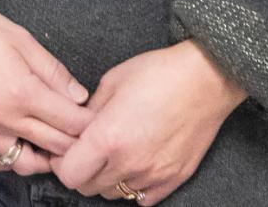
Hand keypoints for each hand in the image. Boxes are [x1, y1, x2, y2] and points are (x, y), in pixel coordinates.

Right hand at [0, 0, 94, 174]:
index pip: (71, 123)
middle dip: (76, 144)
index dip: (91, 123)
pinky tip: (12, 145)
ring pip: (23, 163)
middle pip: (55, 146)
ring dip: (43, 159)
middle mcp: (4, 117)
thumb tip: (79, 95)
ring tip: (50, 144)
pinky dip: (3, 160)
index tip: (99, 120)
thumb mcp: (20, 38)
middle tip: (84, 135)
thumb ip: (52, 70)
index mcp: (23, 92)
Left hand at [53, 42, 246, 204]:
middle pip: (88, 187)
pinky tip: (134, 166)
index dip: (61, 163)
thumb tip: (76, 128)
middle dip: (81, 171)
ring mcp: (154, 174)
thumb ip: (88, 112)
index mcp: (108, 137)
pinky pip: (143, 200)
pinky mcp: (174, 178)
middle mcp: (130, 162)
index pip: (69, 174)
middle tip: (86, 152)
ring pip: (114, 194)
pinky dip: (133, 187)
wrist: (206, 80)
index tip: (64, 151)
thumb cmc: (158, 74)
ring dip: (106, 179)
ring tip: (112, 156)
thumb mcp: (110, 83)